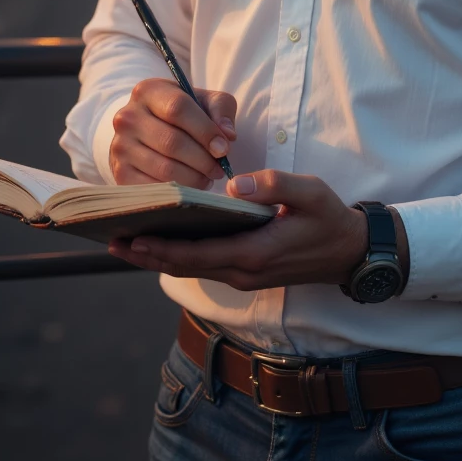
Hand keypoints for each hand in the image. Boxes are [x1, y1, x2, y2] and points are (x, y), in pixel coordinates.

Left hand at [107, 170, 372, 290]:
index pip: (196, 253)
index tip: (132, 237)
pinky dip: (177, 255)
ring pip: (191, 268)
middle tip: (111, 240)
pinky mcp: (245, 272)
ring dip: (158, 257)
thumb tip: (233, 184)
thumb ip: (273, 185)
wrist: (350, 253)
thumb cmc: (329, 219)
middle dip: (147, 254)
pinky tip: (161, 241)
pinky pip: (203, 265)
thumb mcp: (309, 193)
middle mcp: (241, 271)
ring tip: (124, 241)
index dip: (161, 247)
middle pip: (183, 266)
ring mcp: (242, 276)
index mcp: (253, 253)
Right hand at [109, 79, 236, 187]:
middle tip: (219, 169)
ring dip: (194, 178)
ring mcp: (120, 146)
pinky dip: (178, 192)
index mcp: (148, 91)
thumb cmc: (181, 114)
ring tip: (207, 177)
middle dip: (203, 160)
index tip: (224, 148)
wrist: (144, 129)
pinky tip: (190, 187)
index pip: (178, 109)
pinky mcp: (119, 173)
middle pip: (172, 142)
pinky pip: (153, 188)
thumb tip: (227, 136)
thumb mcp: (202, 100)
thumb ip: (220, 110)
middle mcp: (127, 117)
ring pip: (164, 169)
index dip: (205, 130)